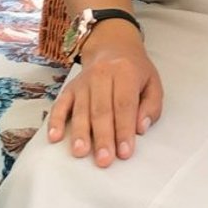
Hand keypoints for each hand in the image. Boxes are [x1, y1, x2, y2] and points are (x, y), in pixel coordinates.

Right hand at [47, 24, 163, 167]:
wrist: (112, 47)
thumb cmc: (135, 71)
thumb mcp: (153, 83)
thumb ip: (151, 107)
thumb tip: (140, 129)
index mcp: (125, 72)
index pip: (124, 105)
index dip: (124, 130)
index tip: (125, 153)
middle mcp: (101, 75)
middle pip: (101, 110)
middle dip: (103, 137)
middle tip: (104, 160)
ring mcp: (83, 82)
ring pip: (81, 109)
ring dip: (80, 133)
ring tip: (80, 152)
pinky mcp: (69, 88)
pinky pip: (60, 104)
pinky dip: (55, 121)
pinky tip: (54, 137)